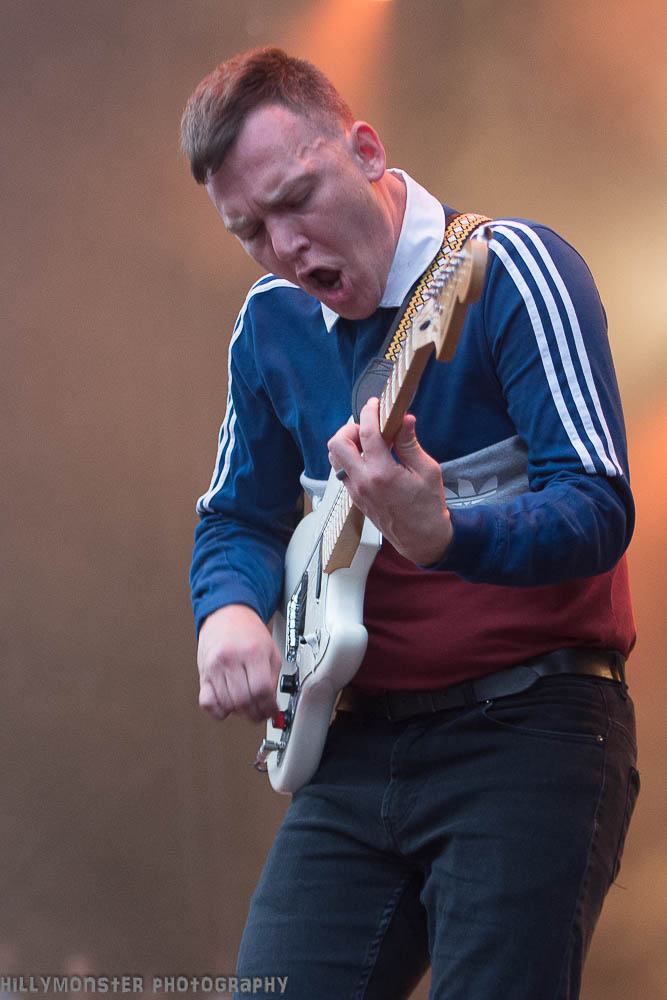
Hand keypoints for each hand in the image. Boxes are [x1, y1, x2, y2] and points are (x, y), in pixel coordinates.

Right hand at [197, 604, 281, 722]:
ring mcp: (215, 667)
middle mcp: (231, 659)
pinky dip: (219, 711)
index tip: (272, 711)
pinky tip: (229, 705)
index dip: (268, 706)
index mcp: (252, 652)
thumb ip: (272, 678)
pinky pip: (208, 703)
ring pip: (227, 704)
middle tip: (261, 713)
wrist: (226, 614)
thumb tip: (271, 704)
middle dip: (255, 713)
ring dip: (240, 713)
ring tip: (248, 707)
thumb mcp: (270, 651)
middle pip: (244, 700)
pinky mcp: (203, 673)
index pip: (261, 690)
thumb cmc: (248, 632)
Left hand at [327, 398, 452, 565]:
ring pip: (335, 459)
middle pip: (337, 444)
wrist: (422, 539)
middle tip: (368, 426)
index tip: (375, 404)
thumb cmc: (428, 507)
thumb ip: (410, 443)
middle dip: (350, 428)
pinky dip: (350, 458)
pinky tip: (370, 458)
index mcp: (382, 473)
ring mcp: (356, 491)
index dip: (370, 412)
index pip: (366, 433)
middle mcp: (363, 482)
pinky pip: (342, 472)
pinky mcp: (355, 498)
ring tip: (367, 441)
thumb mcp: (427, 471)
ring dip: (346, 444)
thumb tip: (404, 419)